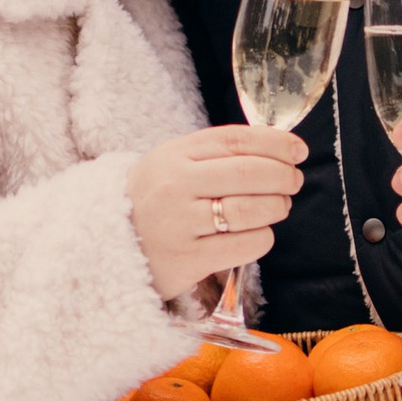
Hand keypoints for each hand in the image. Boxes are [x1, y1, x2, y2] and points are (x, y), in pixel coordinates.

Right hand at [128, 124, 305, 303]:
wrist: (103, 247)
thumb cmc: (152, 202)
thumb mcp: (170, 165)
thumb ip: (214, 154)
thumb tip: (277, 148)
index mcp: (173, 155)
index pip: (236, 140)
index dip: (276, 143)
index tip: (298, 150)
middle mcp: (174, 185)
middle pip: (249, 172)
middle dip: (283, 176)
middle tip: (293, 182)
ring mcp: (179, 224)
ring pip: (250, 209)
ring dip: (276, 206)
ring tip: (279, 207)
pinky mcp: (187, 260)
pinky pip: (243, 245)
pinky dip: (262, 238)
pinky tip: (260, 234)